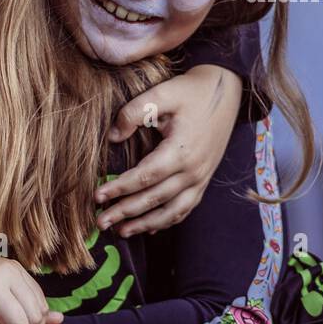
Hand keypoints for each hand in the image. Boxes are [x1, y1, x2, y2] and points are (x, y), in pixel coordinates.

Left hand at [96, 65, 239, 236]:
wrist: (225, 91)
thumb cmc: (189, 92)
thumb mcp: (160, 94)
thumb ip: (133, 113)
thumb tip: (112, 138)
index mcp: (181, 151)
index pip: (144, 177)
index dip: (120, 189)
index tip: (97, 196)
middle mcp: (193, 171)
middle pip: (154, 199)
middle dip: (125, 212)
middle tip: (100, 222)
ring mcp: (201, 178)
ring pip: (171, 211)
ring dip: (145, 224)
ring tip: (121, 232)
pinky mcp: (204, 180)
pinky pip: (185, 208)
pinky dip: (167, 221)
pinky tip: (149, 228)